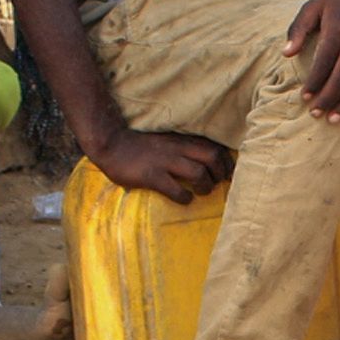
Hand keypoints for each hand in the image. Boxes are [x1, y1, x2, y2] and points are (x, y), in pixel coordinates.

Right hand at [94, 128, 231, 204]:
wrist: (111, 144)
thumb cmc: (140, 146)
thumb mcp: (167, 140)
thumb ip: (184, 147)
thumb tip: (205, 161)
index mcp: (182, 140)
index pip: (214, 146)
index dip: (226, 162)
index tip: (228, 174)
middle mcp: (177, 148)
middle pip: (212, 157)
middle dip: (220, 174)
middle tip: (217, 184)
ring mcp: (165, 162)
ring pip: (198, 173)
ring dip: (205, 187)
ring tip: (200, 192)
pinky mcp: (152, 175)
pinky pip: (176, 190)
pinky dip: (184, 198)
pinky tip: (183, 199)